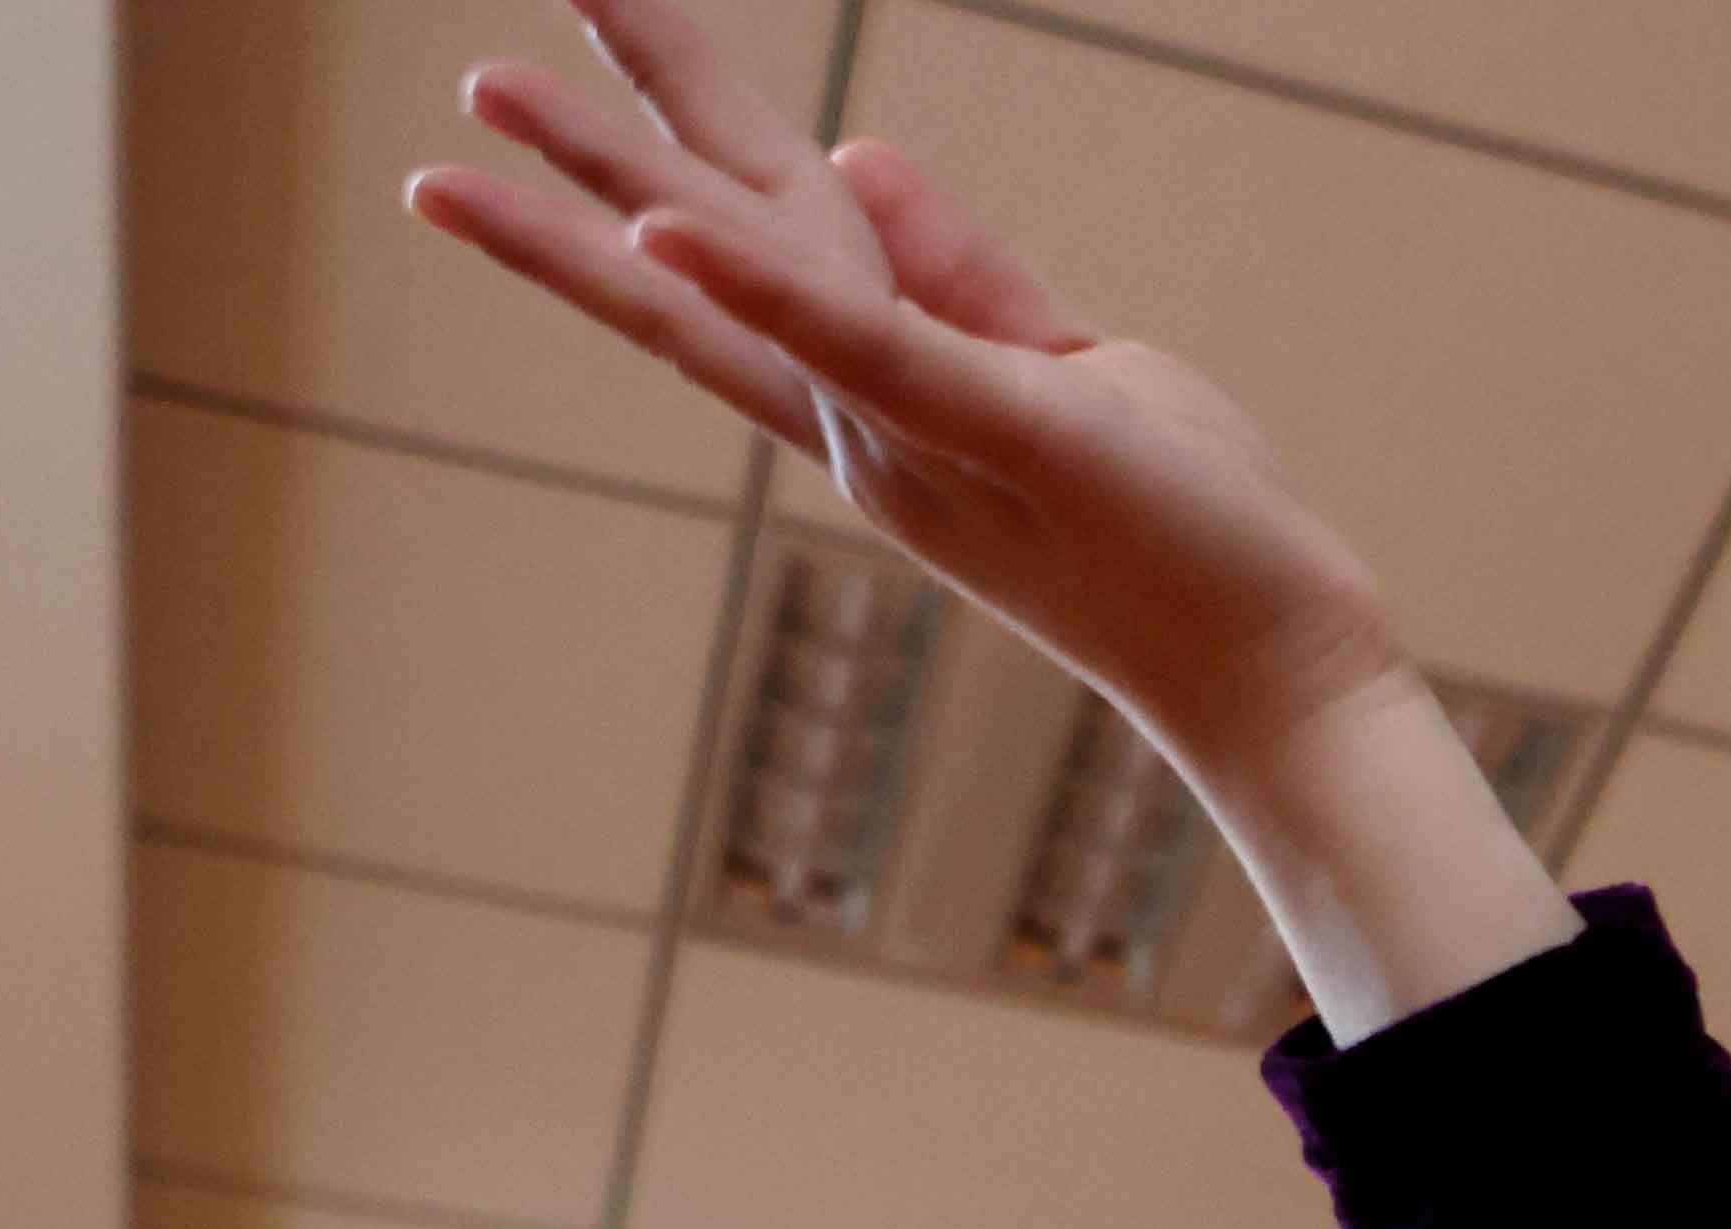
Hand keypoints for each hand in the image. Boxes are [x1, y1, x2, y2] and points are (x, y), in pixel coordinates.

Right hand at [403, 4, 1570, 1033]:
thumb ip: (959, 273)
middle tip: (459, 79)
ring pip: (737, 288)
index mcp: (877, 390)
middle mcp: (863, 418)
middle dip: (581, 156)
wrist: (1270, 666)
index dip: (658, 143)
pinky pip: (860, 346)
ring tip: (485, 92)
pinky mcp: (989, 432)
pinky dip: (762, 284)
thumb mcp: (1063, 367)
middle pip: (696, 258)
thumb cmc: (1182, 523)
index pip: (746, 240)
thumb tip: (853, 149)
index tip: (567, 58)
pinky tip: (664, 231)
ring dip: (608, 187)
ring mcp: (910, 430)